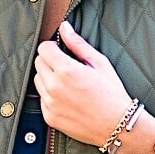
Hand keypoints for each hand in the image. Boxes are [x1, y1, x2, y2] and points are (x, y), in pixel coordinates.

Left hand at [33, 19, 133, 149]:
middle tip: (67, 68)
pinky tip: (68, 98)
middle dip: (50, 61)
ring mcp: (50, 104)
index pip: (43, 48)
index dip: (53, 47)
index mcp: (66, 71)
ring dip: (48, 78)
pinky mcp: (49, 117)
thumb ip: (78, 44)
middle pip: (38, 63)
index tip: (61, 51)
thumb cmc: (112, 94)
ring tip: (68, 84)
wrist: (117, 126)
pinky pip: (42, 99)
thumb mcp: (100, 64)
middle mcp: (54, 87)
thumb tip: (64, 28)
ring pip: (38, 81)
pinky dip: (50, 96)